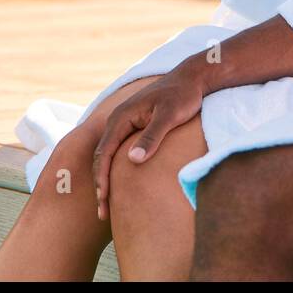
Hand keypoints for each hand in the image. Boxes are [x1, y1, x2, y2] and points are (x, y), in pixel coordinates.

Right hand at [91, 62, 205, 219]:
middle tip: (103, 213)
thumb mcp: (170, 116)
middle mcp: (118, 120)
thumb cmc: (183, 96)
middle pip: (102, 156)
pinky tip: (120, 185)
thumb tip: (133, 160)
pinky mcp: (134, 127)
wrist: (192, 79)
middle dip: (101, 184)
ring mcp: (125, 123)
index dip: (102, 178)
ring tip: (108, 205)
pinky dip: (114, 170)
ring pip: (108, 155)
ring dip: (105, 179)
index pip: (104, 152)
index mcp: (122, 117)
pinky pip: (118, 151)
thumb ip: (152, 136)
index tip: (104, 200)